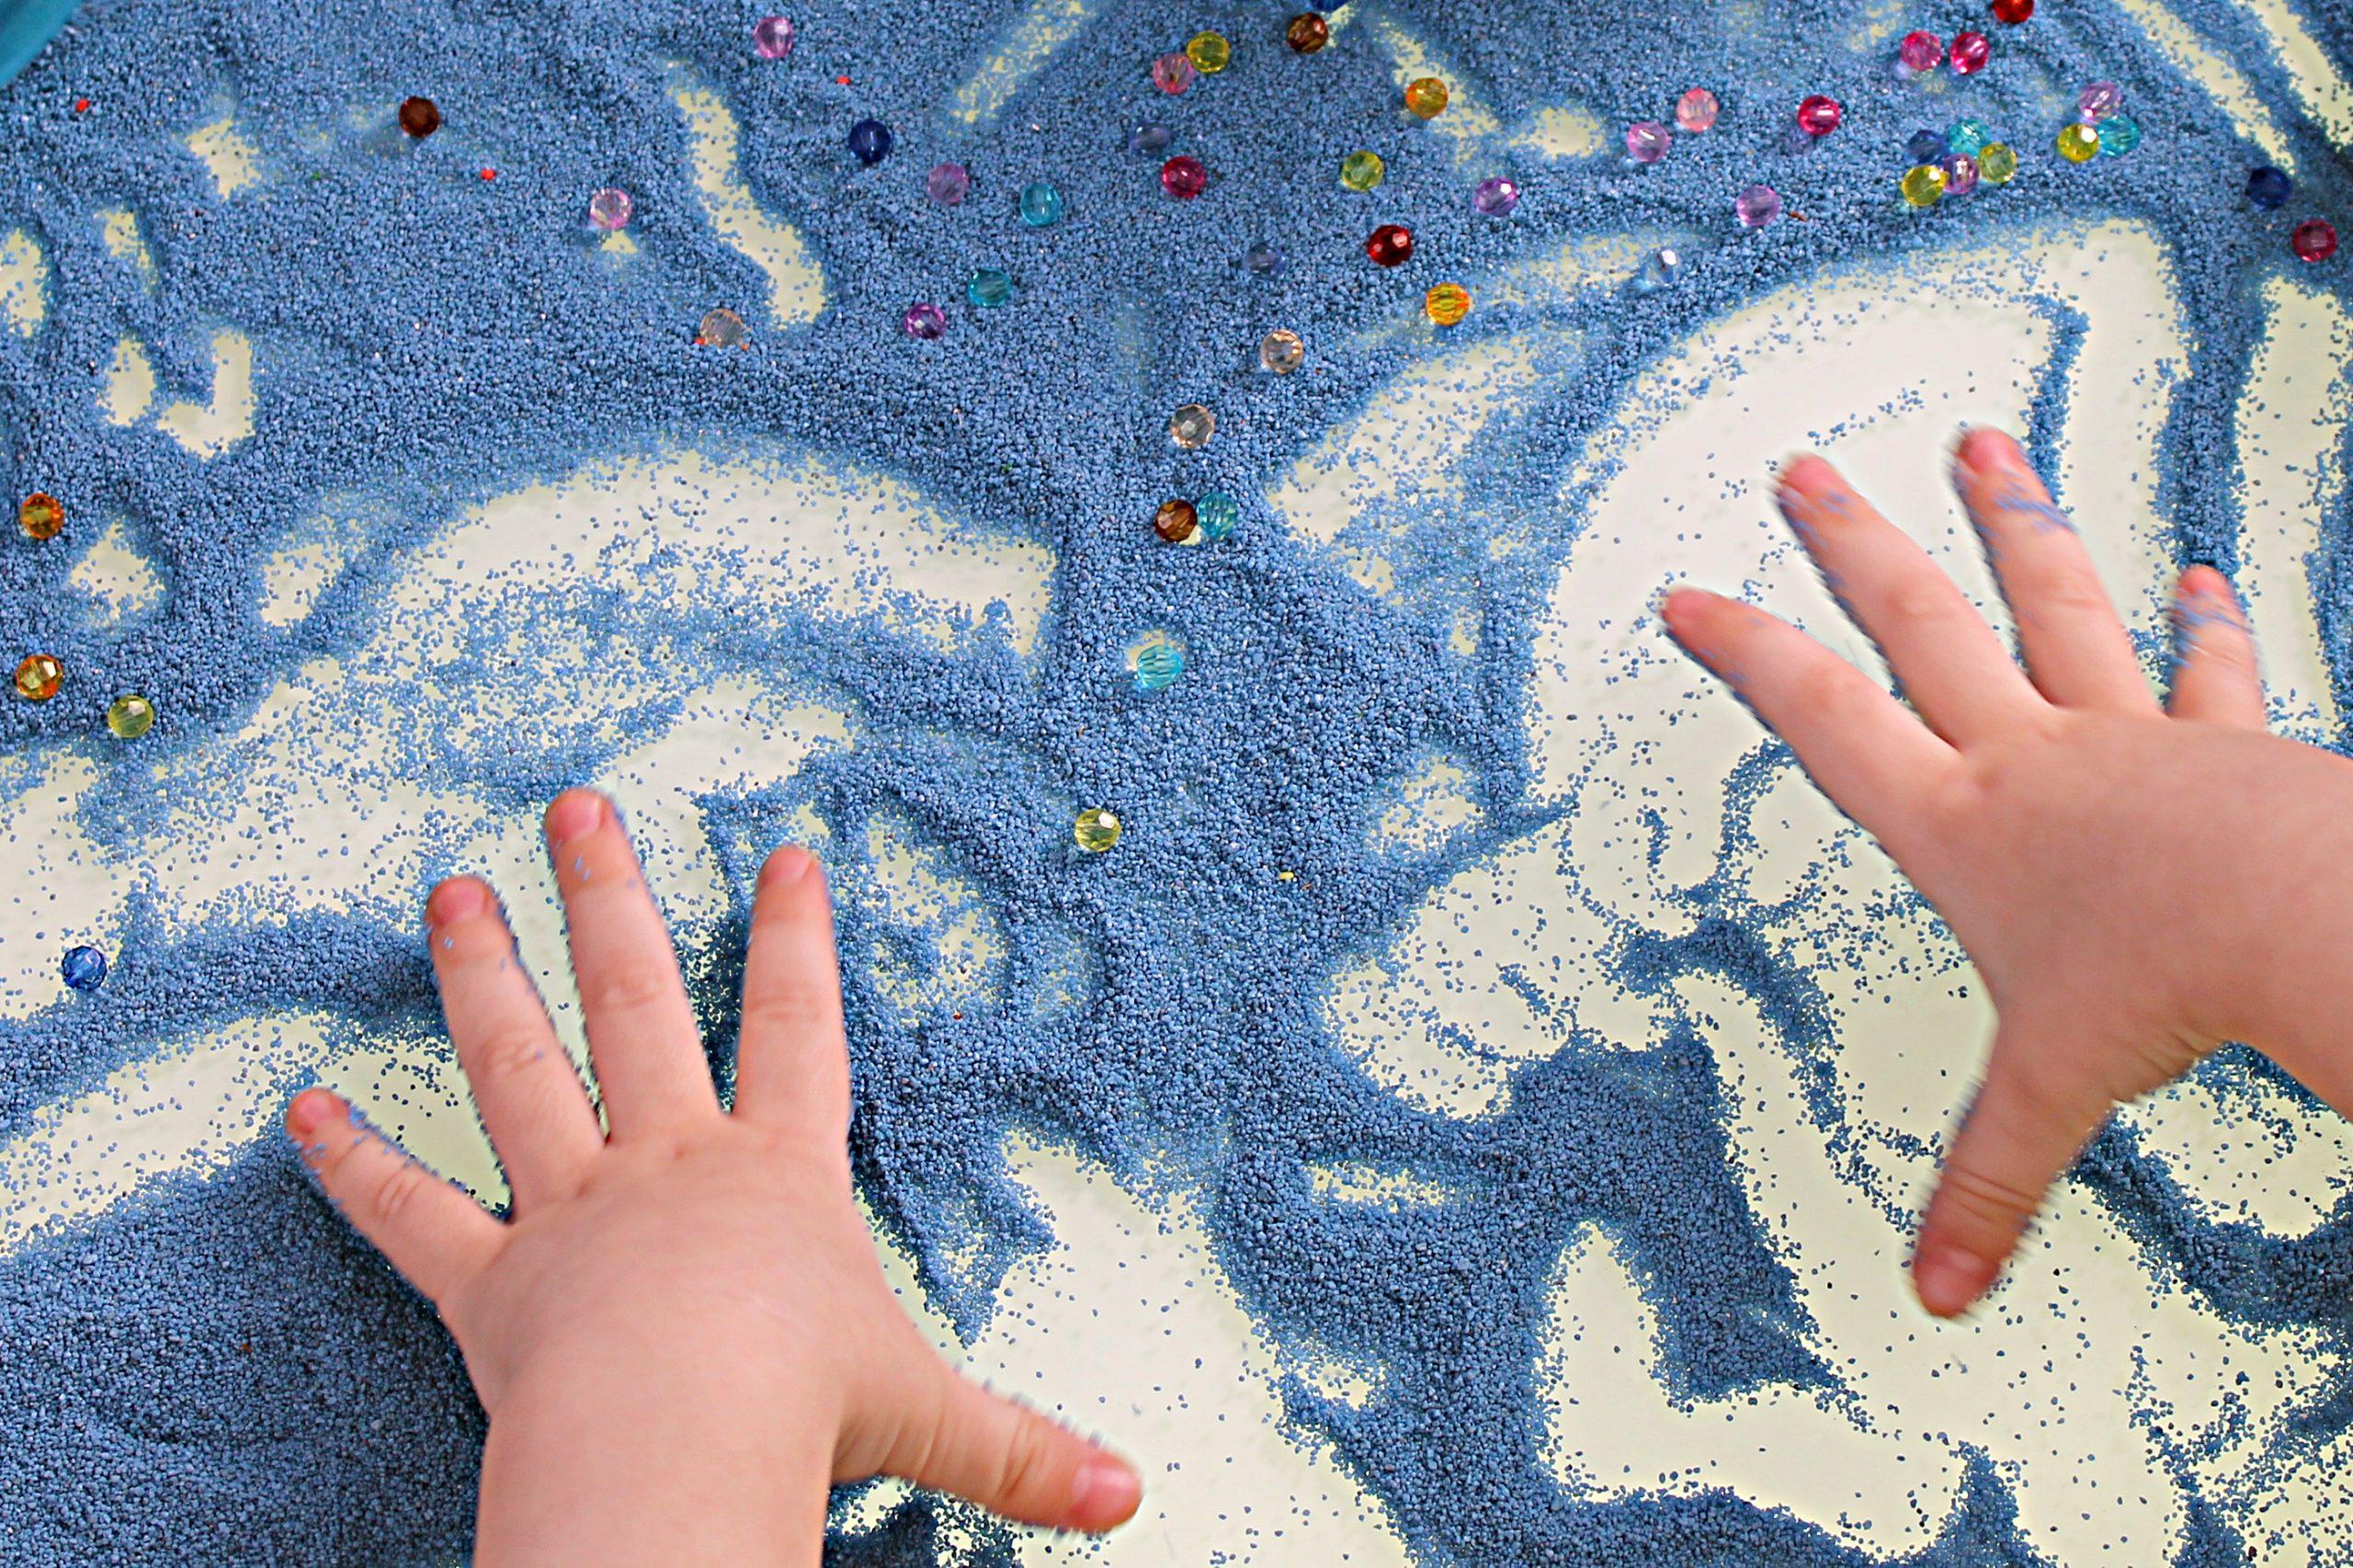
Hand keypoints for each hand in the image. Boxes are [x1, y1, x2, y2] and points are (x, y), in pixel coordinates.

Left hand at [285, 789, 1141, 1561]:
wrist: (680, 1441)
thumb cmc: (804, 1415)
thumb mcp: (934, 1421)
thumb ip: (1027, 1451)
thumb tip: (1137, 1500)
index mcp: (775, 1177)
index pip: (796, 1030)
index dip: (795, 940)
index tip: (785, 854)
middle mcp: (669, 1165)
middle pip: (635, 1003)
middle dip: (608, 898)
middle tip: (574, 806)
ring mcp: (572, 1211)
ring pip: (516, 1068)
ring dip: (479, 975)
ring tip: (448, 889)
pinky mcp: (490, 1283)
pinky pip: (409, 1215)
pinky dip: (351, 1165)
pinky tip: (297, 1108)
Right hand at [1662, 429, 2352, 1316]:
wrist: (2295, 914)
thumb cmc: (2162, 984)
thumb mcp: (2049, 1090)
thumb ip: (1988, 1185)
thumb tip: (1936, 1293)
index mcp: (1955, 824)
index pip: (1820, 718)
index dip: (1744, 653)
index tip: (1687, 595)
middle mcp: (2025, 755)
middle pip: (1919, 624)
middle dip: (1852, 545)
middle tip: (1806, 470)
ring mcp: (2122, 731)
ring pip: (2051, 604)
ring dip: (2013, 522)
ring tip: (1986, 443)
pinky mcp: (2214, 737)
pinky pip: (2202, 669)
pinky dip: (2201, 623)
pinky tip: (2198, 573)